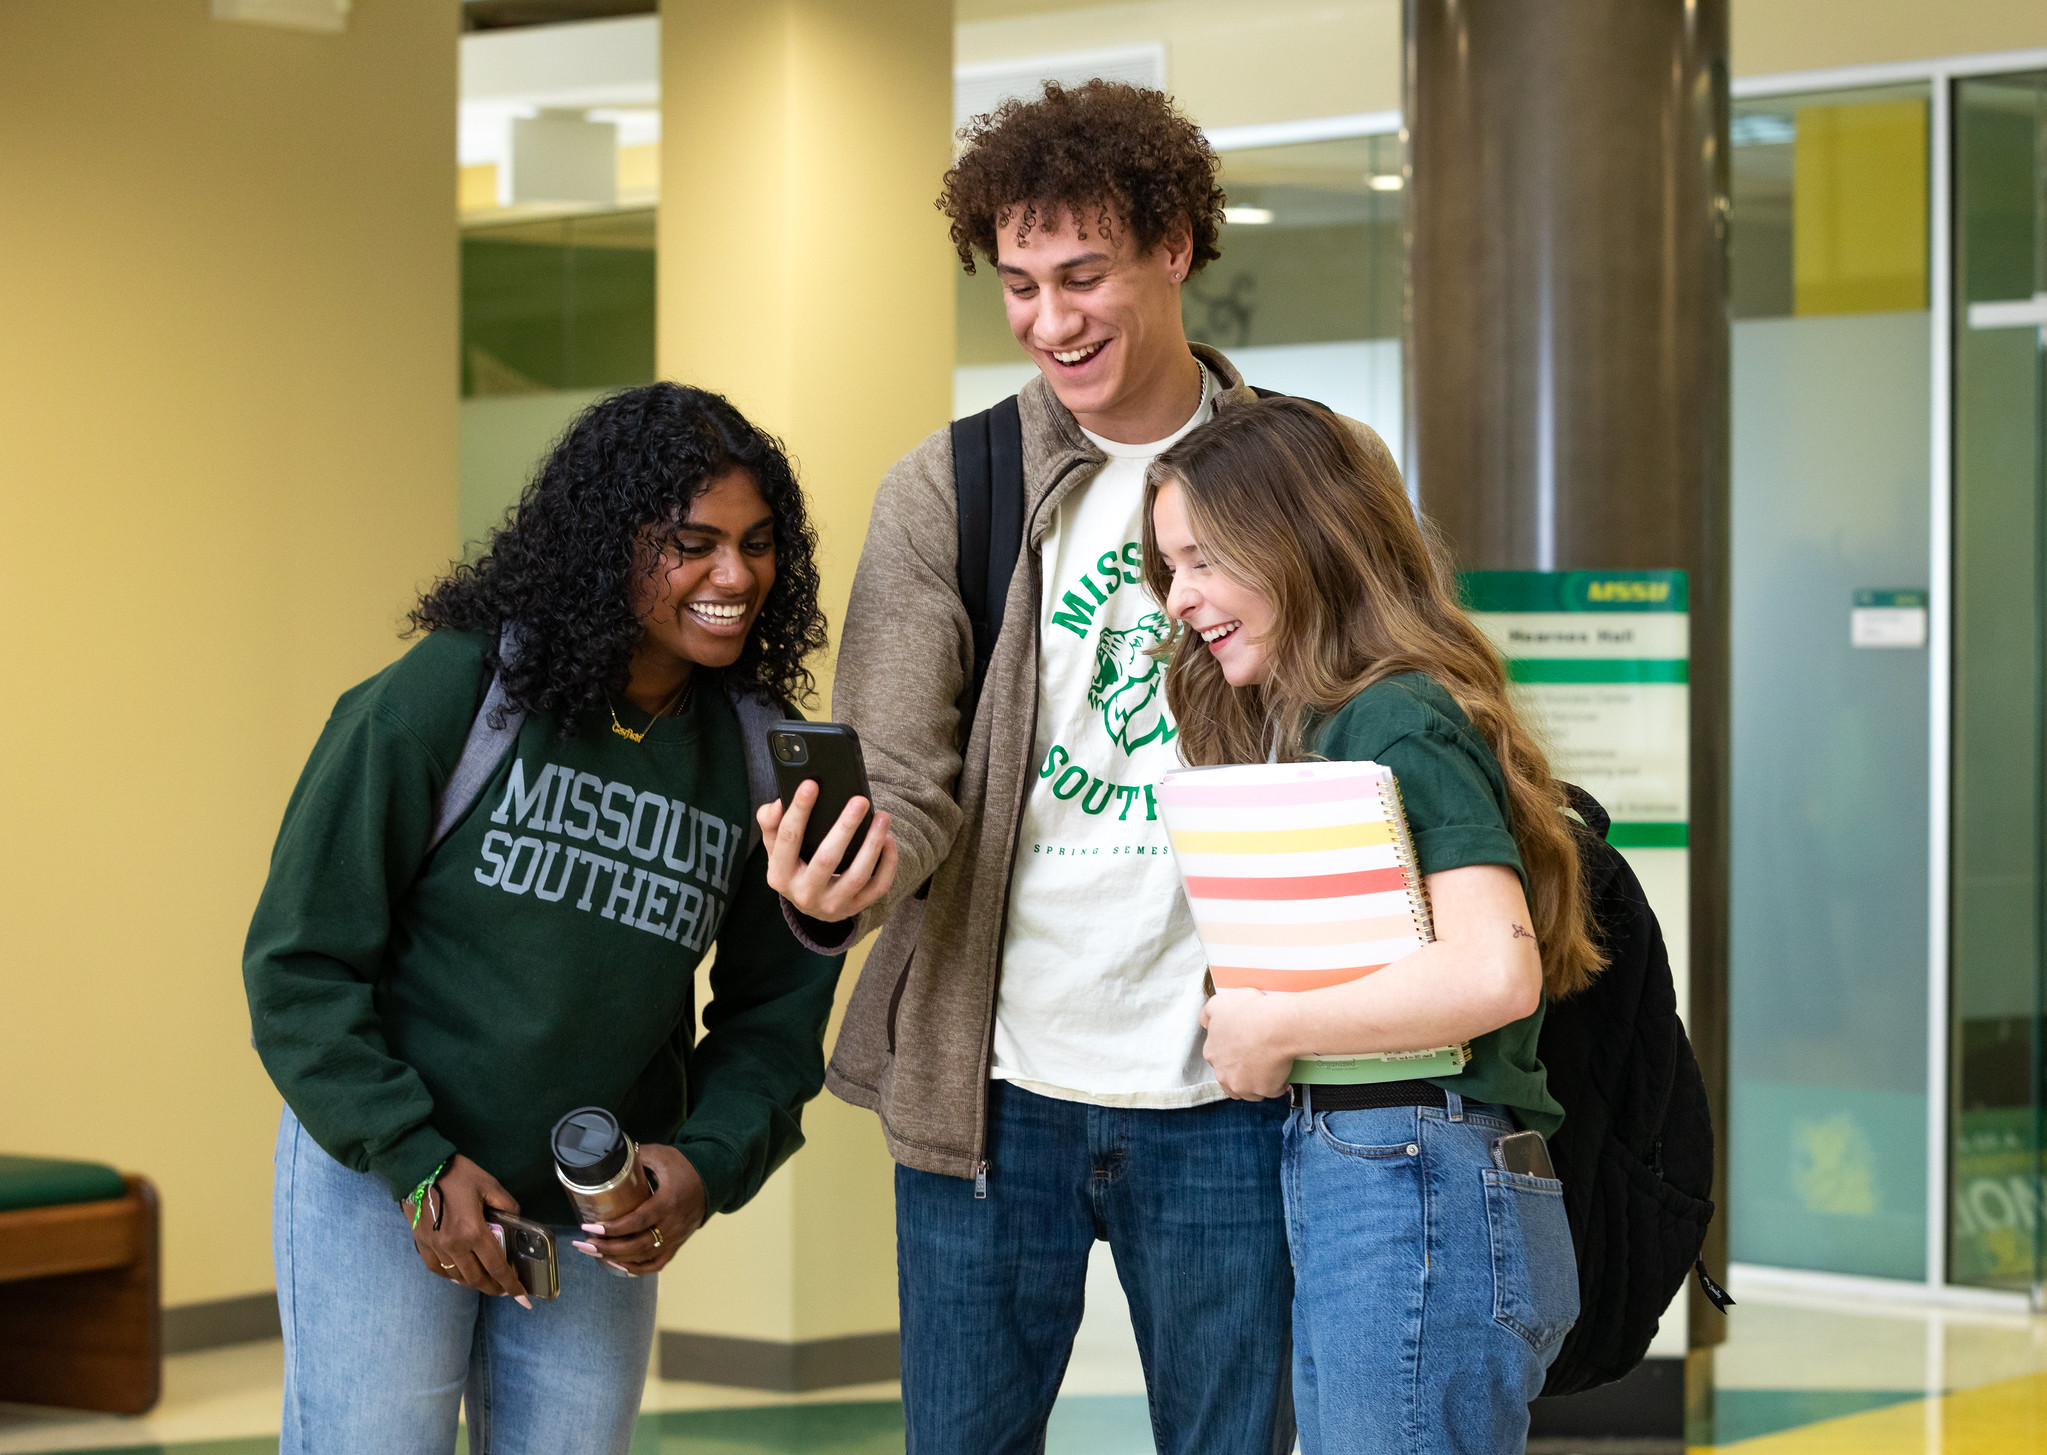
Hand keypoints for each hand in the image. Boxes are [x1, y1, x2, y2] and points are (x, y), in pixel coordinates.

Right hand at [406, 1154, 530, 1305]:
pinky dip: (451, 1276)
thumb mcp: (489, 1185)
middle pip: (477, 1278)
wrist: (420, 1169)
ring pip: (457, 1277)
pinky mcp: (421, 1245)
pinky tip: (459, 1274)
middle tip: (505, 1290)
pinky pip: (438, 1269)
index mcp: (474, 1232)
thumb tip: (514, 1219)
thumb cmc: (457, 1175)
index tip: (522, 1298)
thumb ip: (506, 1205)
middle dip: (494, 1288)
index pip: (497, 1267)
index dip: (511, 1285)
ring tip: (485, 1281)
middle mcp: (454, 1246)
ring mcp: (435, 1248)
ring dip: (473, 1283)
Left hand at [571, 1144, 705, 1276]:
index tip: (591, 1227)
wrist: (712, 1179)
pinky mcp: (678, 1244)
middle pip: (638, 1244)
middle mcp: (673, 1224)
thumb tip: (610, 1156)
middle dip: (608, 1247)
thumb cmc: (685, 1166)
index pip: (638, 1220)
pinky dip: (637, 1268)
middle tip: (585, 1243)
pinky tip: (618, 1264)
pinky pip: (657, 1264)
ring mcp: (677, 1237)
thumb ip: (637, 1156)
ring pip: (645, 1257)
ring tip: (594, 1252)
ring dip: (617, 1258)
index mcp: (669, 1201)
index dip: (614, 1228)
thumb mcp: (662, 1155)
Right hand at [758, 782, 897, 923]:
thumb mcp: (775, 848)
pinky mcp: (855, 908)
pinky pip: (878, 887)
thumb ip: (770, 823)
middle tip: (859, 801)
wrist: (810, 905)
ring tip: (882, 817)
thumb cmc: (793, 866)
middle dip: (845, 827)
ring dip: (873, 844)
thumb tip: (777, 804)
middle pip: (826, 858)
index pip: (788, 839)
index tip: (811, 784)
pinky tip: (888, 840)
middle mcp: (804, 893)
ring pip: (857, 875)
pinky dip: (887, 863)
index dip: (799, 810)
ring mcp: (831, 904)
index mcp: (780, 875)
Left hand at [1200, 988, 1294, 1100]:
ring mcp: (1243, 1085)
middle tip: (1258, 1061)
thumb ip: (1207, 1014)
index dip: (1233, 1055)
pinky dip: (1278, 1084)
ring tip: (1270, 1070)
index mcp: (1212, 1053)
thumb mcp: (1220, 1003)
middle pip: (1232, 1080)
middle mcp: (1223, 1074)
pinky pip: (1273, 1090)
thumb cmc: (1249, 1012)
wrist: (1275, 1026)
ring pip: (1250, 1091)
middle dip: (1243, 1075)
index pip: (1218, 1061)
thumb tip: (1205, 1022)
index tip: (1245, 1048)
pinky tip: (1283, 1072)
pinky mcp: (1263, 1089)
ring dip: (1258, 1084)